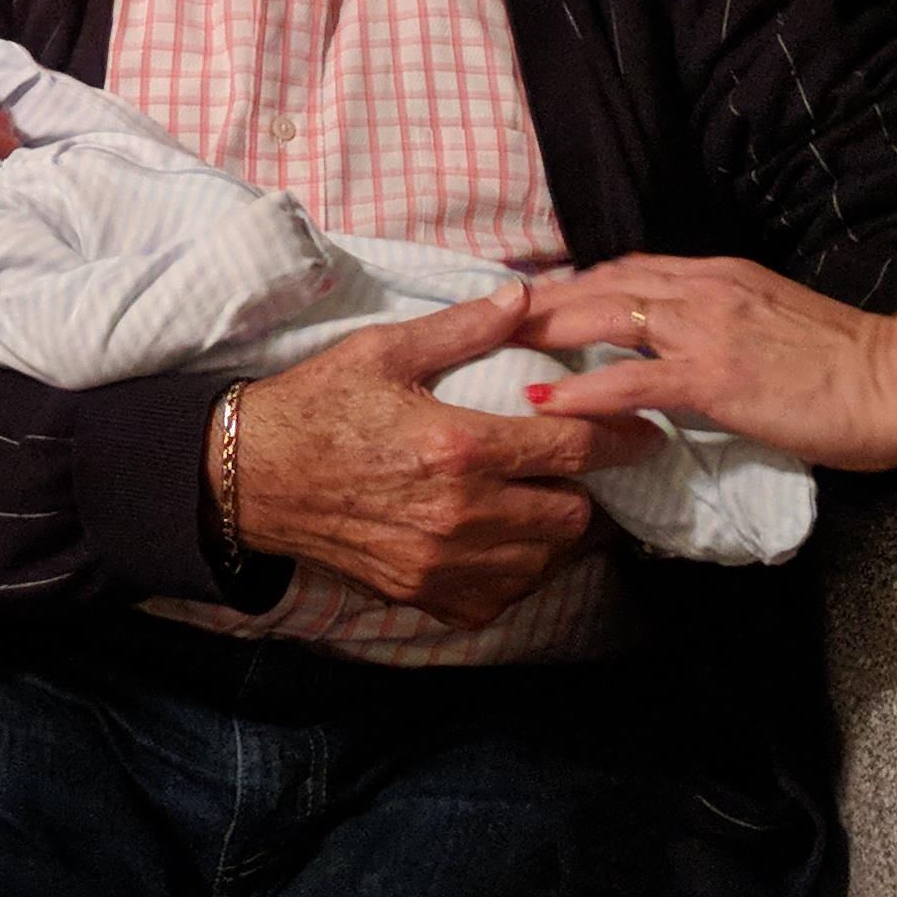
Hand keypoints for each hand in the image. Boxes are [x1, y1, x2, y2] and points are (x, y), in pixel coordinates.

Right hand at [233, 291, 663, 626]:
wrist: (251, 477)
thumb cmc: (317, 405)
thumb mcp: (385, 350)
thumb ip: (463, 329)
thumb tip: (525, 298)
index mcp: (458, 446)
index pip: (571, 447)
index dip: (619, 437)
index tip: (644, 431)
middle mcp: (459, 515)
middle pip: (572, 516)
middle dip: (589, 491)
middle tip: (586, 468)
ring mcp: (442, 565)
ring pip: (544, 562)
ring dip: (557, 533)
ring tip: (551, 501)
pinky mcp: (423, 596)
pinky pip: (501, 598)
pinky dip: (516, 572)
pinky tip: (506, 540)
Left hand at [516, 255, 896, 470]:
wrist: (895, 379)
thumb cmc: (846, 362)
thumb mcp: (773, 321)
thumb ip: (725, 322)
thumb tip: (686, 343)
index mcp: (717, 276)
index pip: (628, 271)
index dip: (576, 285)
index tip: (536, 299)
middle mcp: (701, 289)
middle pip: (601, 285)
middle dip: (544, 302)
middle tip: (493, 320)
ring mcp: (704, 330)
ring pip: (604, 319)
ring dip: (547, 334)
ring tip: (498, 350)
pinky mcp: (713, 377)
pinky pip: (633, 381)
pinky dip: (584, 392)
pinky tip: (546, 402)